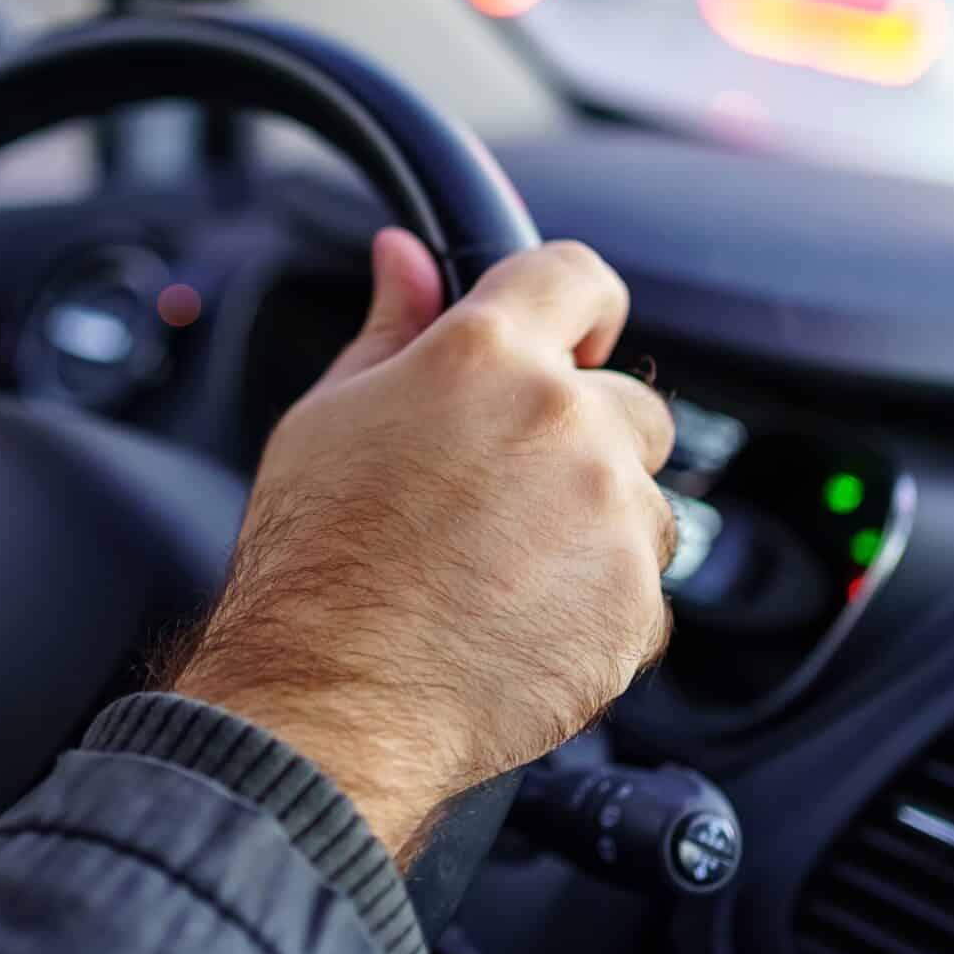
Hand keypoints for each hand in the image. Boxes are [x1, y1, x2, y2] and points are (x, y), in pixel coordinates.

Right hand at [168, 230, 674, 861]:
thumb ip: (391, 327)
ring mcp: (611, 515)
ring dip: (592, 522)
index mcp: (487, 356)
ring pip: (640, 499)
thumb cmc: (313, 559)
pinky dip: (594, 599)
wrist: (331, 695)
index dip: (577, 305)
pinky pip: (637, 584)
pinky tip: (516, 618)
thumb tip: (404, 257)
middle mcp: (565, 422)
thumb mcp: (330, 416)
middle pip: (626, 400)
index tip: (572, 336)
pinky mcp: (636, 604)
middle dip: (581, 435)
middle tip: (500, 491)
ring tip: (499, 568)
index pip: (576, 276)